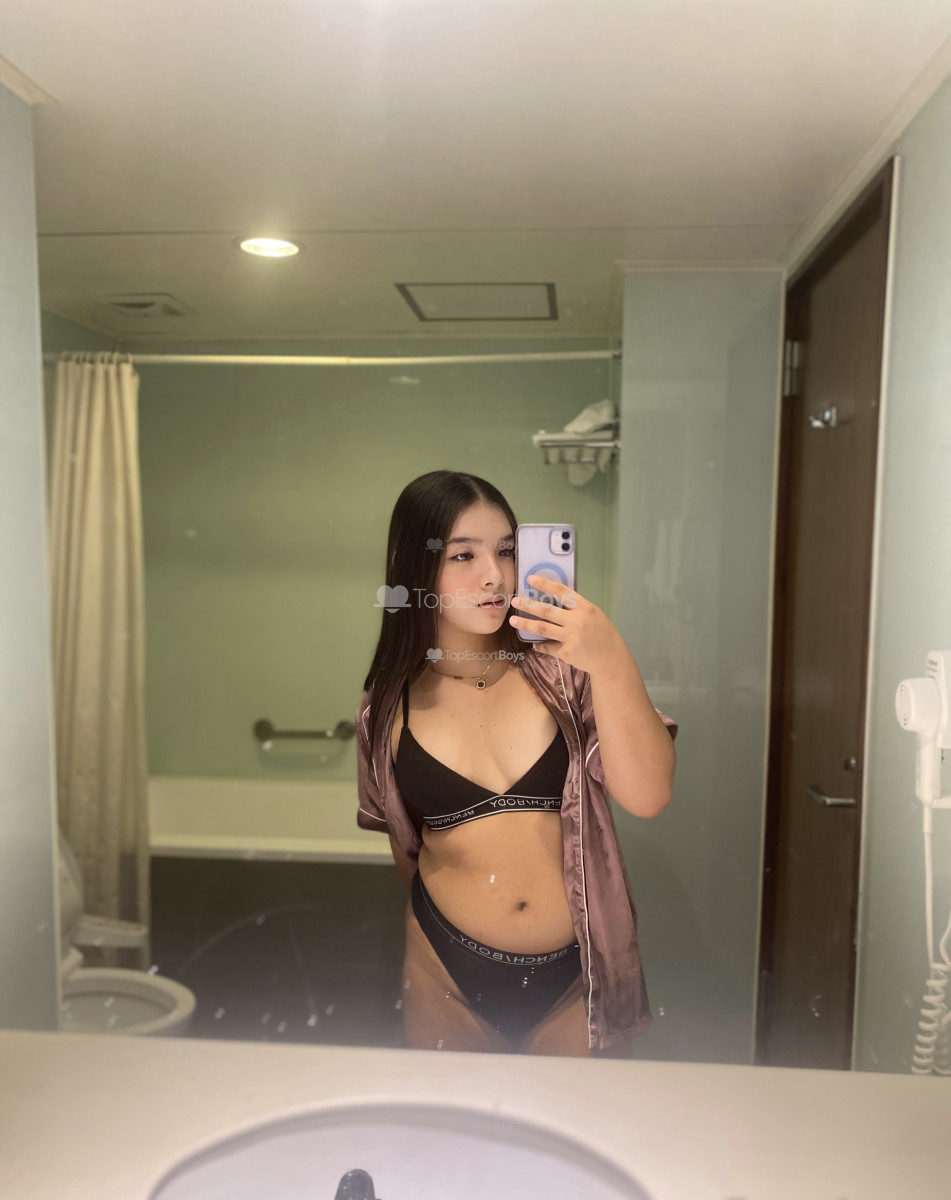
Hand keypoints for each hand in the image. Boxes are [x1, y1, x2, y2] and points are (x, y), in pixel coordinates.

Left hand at [509, 574, 627, 676]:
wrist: (611, 658)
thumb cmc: (602, 633)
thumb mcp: (593, 614)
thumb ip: (575, 607)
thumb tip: (554, 600)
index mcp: (584, 607)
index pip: (562, 592)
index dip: (545, 584)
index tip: (531, 579)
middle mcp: (576, 621)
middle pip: (547, 611)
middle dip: (528, 605)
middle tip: (514, 600)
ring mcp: (570, 637)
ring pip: (542, 628)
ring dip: (525, 623)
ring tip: (513, 620)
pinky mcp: (566, 653)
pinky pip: (548, 647)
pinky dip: (540, 645)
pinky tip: (535, 644)